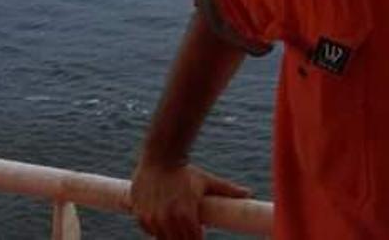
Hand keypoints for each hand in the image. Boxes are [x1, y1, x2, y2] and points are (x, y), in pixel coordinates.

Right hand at [128, 159, 251, 238]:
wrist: (160, 156)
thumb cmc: (185, 171)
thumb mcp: (207, 181)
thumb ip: (227, 190)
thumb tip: (249, 193)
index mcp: (186, 215)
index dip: (197, 239)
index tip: (199, 233)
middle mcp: (168, 219)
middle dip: (183, 238)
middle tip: (187, 226)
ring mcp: (152, 218)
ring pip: (162, 239)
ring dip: (168, 234)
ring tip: (175, 221)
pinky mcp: (140, 214)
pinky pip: (149, 230)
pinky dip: (154, 228)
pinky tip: (161, 216)